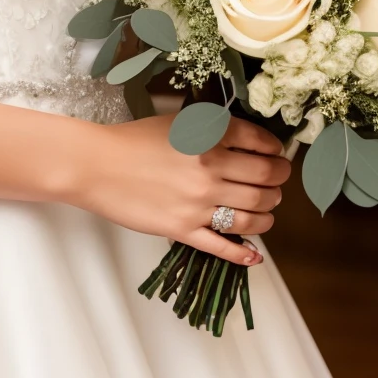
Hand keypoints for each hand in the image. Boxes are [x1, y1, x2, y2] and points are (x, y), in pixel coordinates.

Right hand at [75, 114, 289, 263]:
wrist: (97, 165)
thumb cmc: (134, 139)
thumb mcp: (178, 123)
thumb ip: (212, 130)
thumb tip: (246, 143)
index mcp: (209, 137)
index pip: (261, 144)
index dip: (275, 150)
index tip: (277, 154)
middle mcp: (210, 170)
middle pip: (264, 179)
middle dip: (279, 180)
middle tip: (279, 180)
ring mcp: (198, 203)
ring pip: (253, 214)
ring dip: (269, 213)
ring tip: (268, 209)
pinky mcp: (184, 230)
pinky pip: (223, 246)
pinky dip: (244, 253)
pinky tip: (255, 254)